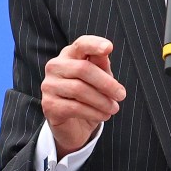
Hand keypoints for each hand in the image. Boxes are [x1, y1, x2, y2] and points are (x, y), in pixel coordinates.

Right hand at [41, 35, 125, 158]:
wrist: (75, 125)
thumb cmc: (90, 97)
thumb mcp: (100, 80)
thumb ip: (101, 65)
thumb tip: (105, 51)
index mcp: (69, 55)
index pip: (81, 44)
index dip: (94, 44)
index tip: (109, 48)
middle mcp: (55, 67)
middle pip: (83, 69)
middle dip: (106, 83)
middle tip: (121, 95)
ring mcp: (49, 85)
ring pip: (79, 89)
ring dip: (102, 101)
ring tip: (114, 108)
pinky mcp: (48, 105)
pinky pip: (74, 107)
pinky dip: (94, 112)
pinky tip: (103, 115)